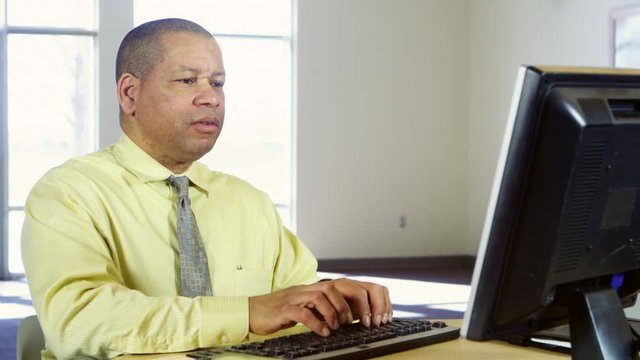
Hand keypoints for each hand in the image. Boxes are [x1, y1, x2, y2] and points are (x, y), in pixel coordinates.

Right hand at [248, 279, 391, 336]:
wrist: (254, 310)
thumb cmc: (284, 311)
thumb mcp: (311, 307)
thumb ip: (330, 307)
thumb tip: (355, 315)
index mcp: (319, 288)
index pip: (349, 285)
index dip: (366, 298)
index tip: (376, 316)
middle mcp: (310, 288)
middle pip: (340, 286)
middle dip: (356, 304)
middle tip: (363, 323)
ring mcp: (297, 296)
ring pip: (324, 296)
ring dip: (336, 313)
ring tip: (338, 327)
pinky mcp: (285, 308)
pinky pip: (304, 313)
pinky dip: (316, 323)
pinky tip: (323, 332)